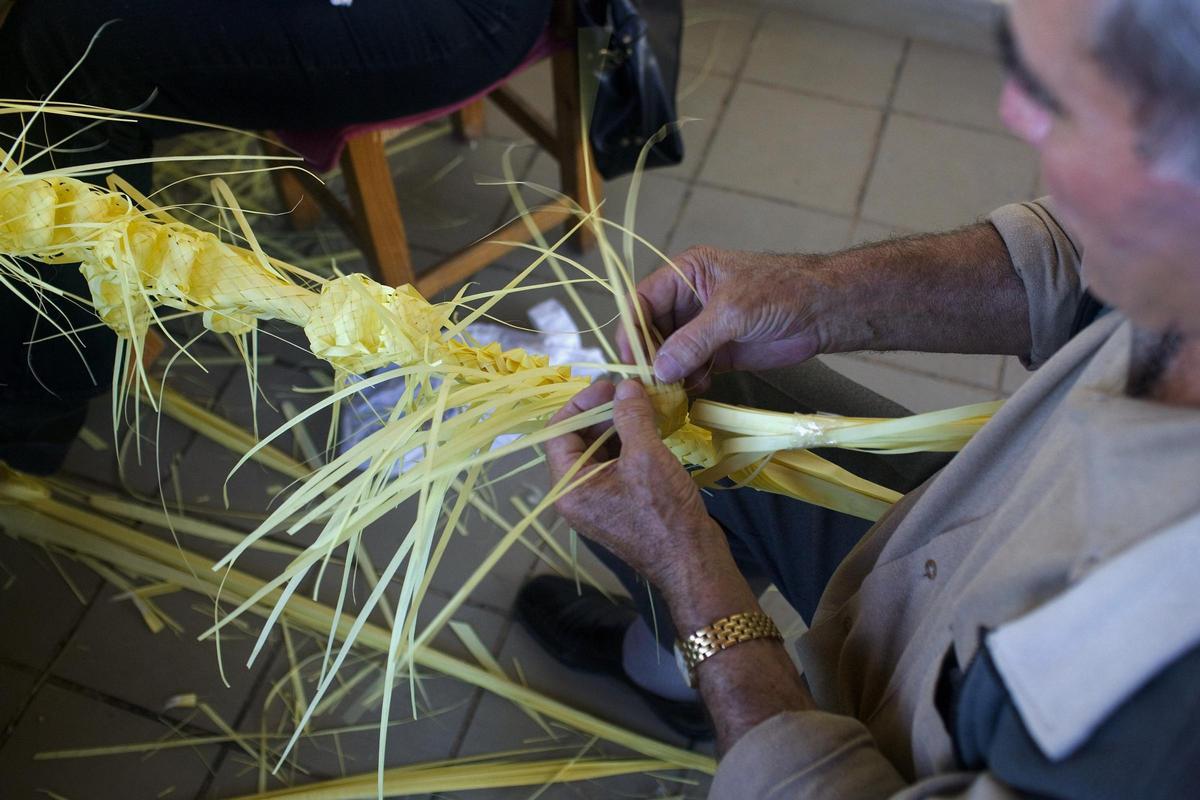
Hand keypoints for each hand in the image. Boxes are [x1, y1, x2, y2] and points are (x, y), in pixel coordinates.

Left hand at [544, 378, 728, 587]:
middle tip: (630, 392)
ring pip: (598, 451)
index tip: (609, 385)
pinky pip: (614, 465)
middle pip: (577, 440)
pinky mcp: (618, 503)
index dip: (582, 403)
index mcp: (568, 487)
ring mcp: (597, 500)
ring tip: (643, 405)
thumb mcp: (646, 456)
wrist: (693, 560)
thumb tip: (624, 385)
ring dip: (617, 426)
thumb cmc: (663, 513)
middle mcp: (575, 494)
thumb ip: (630, 417)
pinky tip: (650, 427)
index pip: (558, 432)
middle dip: (602, 413)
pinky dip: (628, 444)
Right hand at [623, 246, 835, 391]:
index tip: (630, 359)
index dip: (632, 329)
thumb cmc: (782, 292)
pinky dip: (686, 382)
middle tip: (648, 384)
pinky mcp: (717, 353)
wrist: (824, 311)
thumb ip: (693, 340)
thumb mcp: (733, 311)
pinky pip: (689, 370)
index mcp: (686, 274)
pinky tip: (693, 390)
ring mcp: (701, 329)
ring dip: (666, 373)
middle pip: (650, 330)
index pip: (642, 300)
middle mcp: (687, 301)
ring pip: (667, 354)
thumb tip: (658, 369)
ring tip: (669, 391)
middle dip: (647, 357)